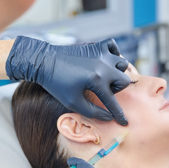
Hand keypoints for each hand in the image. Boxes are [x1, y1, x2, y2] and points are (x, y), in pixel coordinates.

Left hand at [6, 36, 129, 123]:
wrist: (44, 62)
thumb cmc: (56, 84)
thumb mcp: (72, 102)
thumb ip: (92, 112)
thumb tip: (109, 117)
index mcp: (97, 80)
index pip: (112, 101)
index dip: (118, 114)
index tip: (124, 122)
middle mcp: (103, 65)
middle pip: (123, 80)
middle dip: (116, 89)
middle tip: (103, 91)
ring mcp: (100, 53)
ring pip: (122, 63)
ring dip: (116, 72)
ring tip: (104, 76)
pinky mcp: (95, 45)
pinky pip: (113, 45)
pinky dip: (113, 53)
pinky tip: (106, 60)